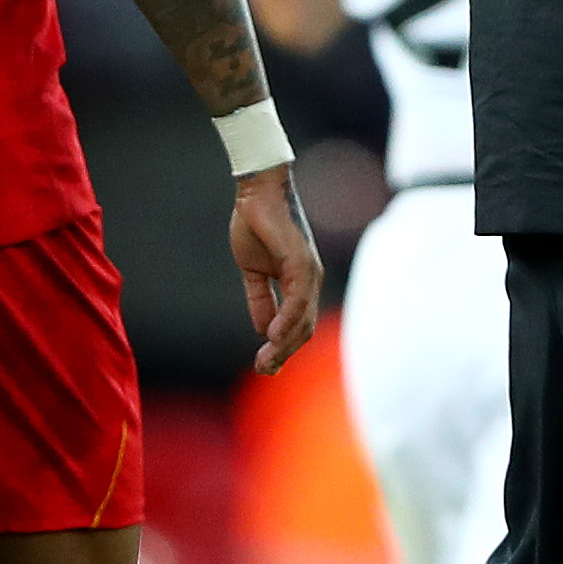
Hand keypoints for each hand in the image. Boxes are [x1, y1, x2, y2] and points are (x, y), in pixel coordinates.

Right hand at [231, 164, 323, 375]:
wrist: (256, 193)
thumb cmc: (255, 225)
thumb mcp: (253, 271)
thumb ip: (259, 299)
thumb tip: (262, 330)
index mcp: (299, 284)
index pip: (297, 326)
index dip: (282, 348)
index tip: (263, 366)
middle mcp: (310, 281)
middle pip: (303, 329)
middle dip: (283, 354)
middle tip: (262, 370)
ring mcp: (309, 273)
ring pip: (303, 320)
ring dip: (284, 345)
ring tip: (265, 362)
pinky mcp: (301, 262)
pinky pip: (297, 299)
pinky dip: (287, 320)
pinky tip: (271, 336)